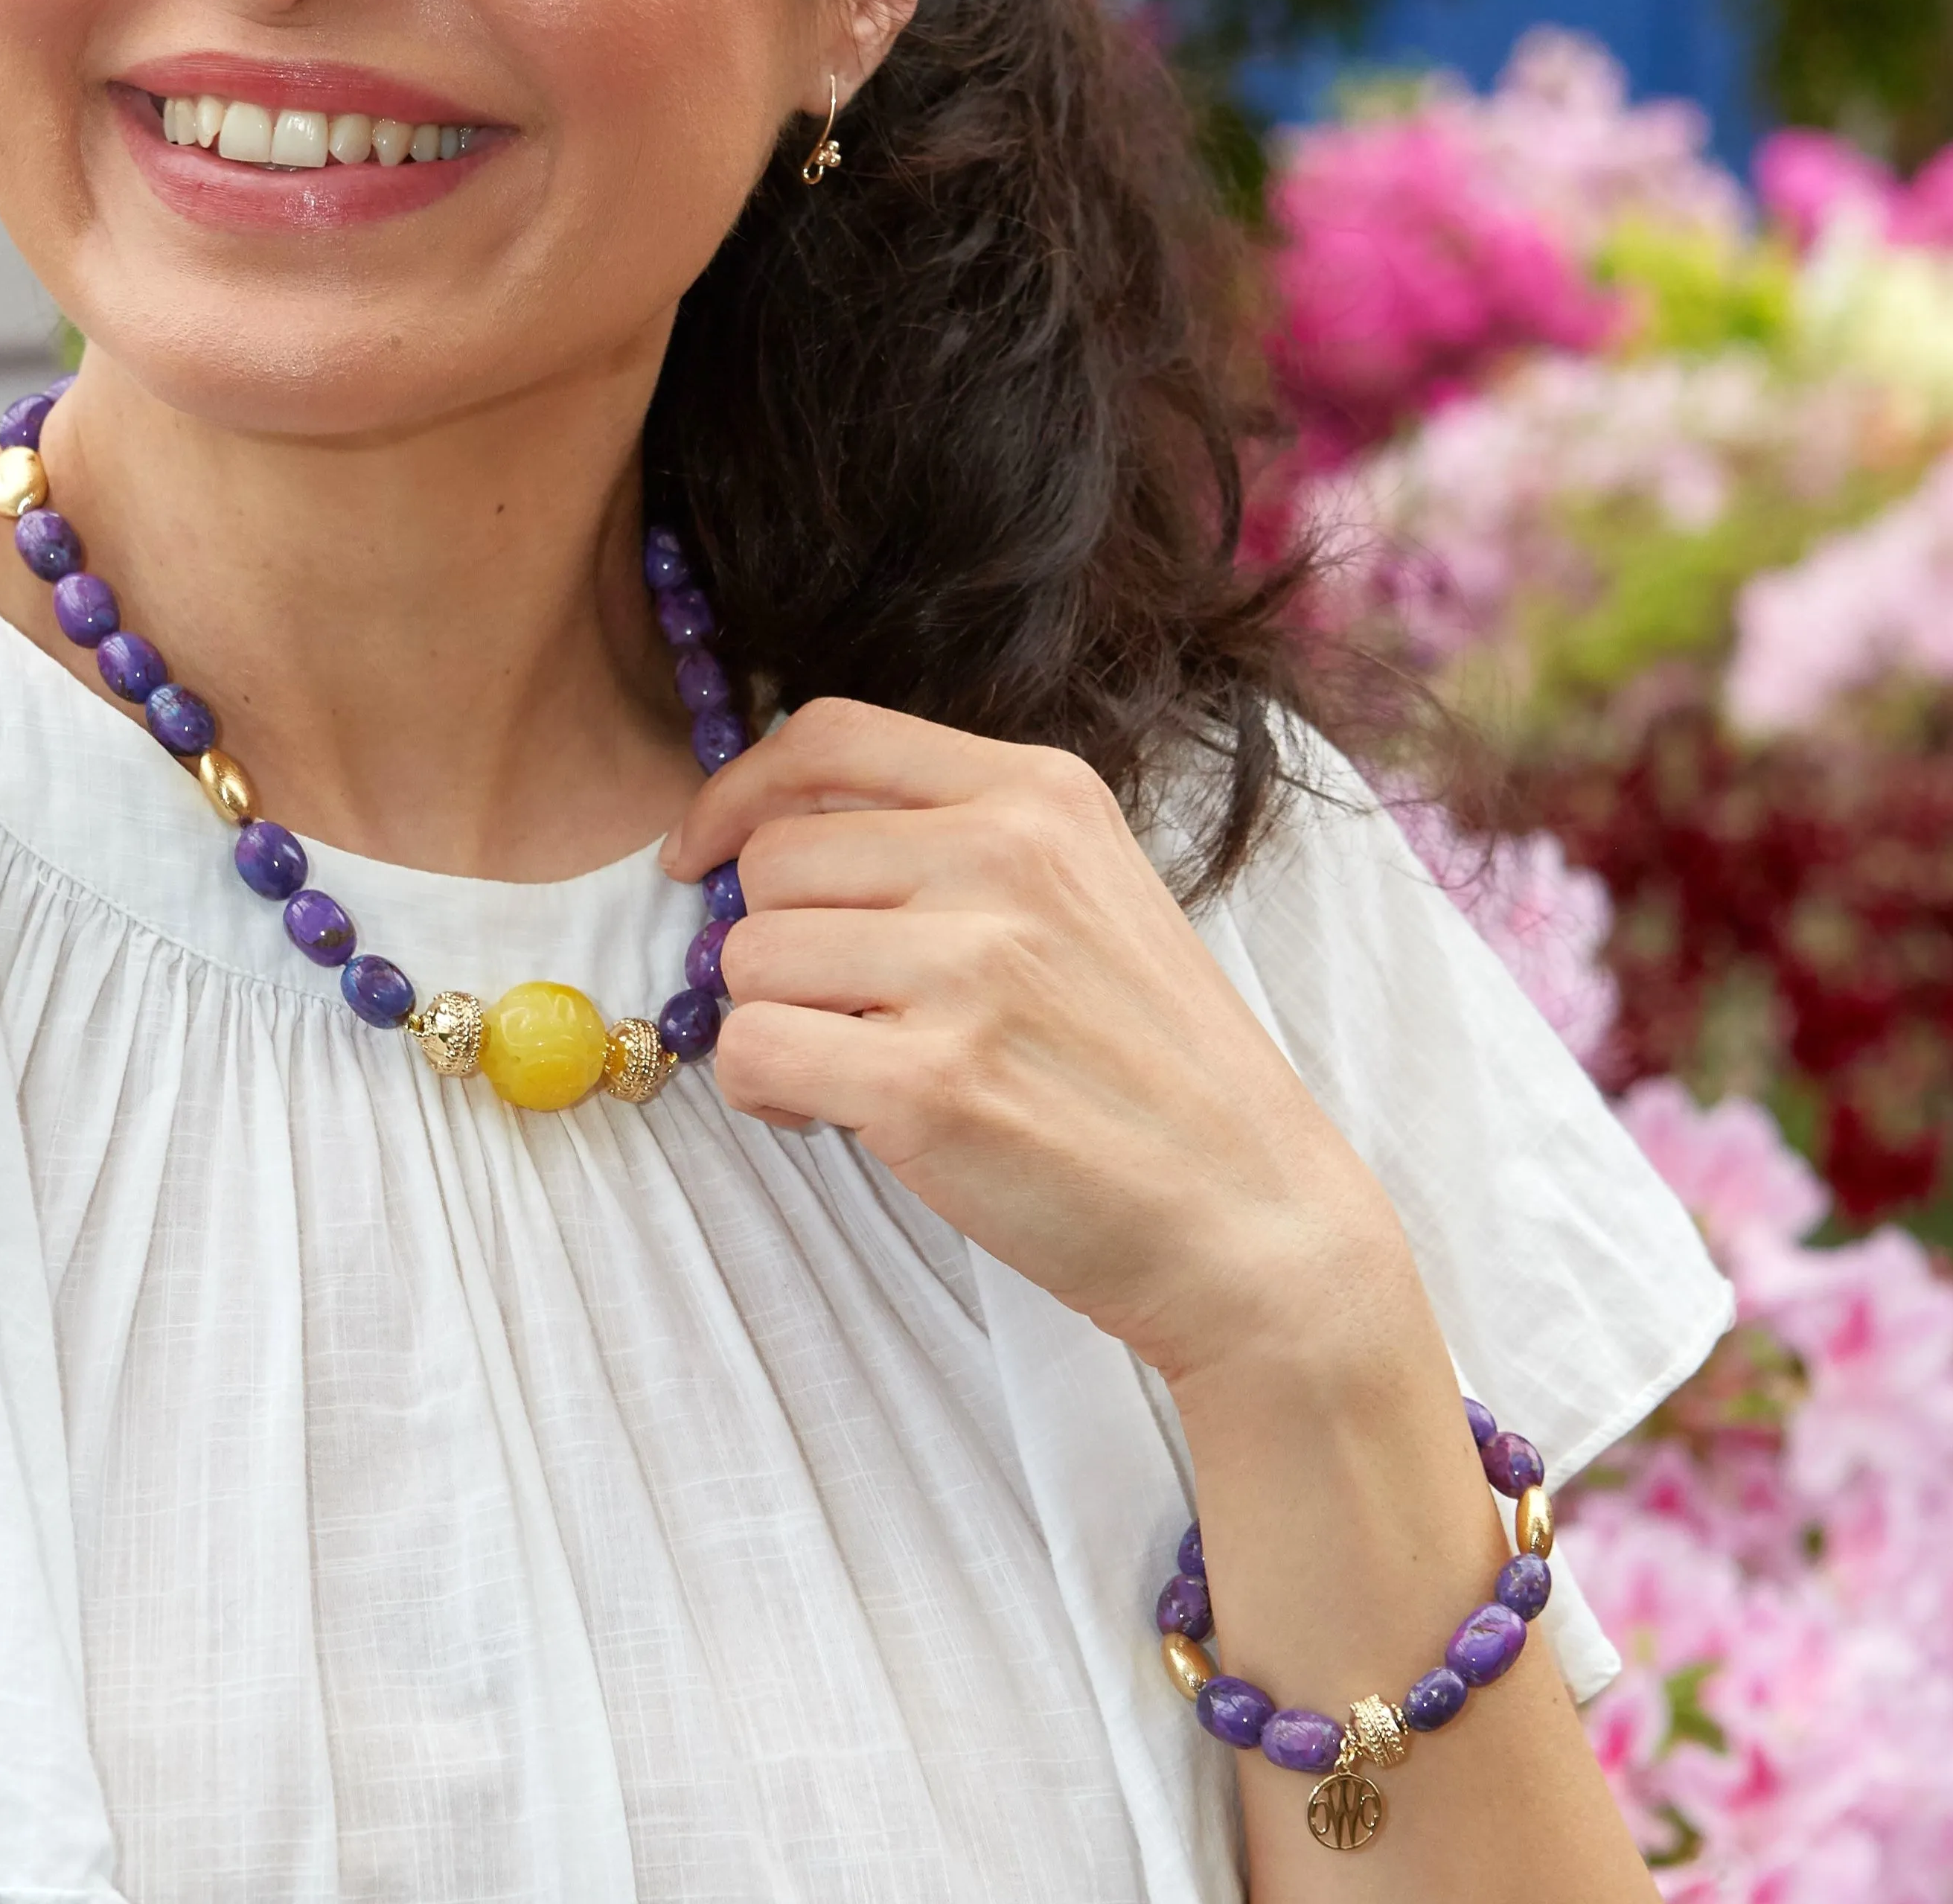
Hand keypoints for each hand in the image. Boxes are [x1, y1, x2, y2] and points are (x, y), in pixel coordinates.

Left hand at [662, 697, 1409, 1386]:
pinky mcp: (929, 1084)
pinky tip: (832, 1113)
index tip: (702, 853)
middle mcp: (1004, 858)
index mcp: (1038, 794)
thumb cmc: (1149, 1065)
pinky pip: (751, 1051)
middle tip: (839, 1012)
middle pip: (771, 860)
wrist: (1250, 1215)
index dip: (737, 793)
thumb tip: (767, 840)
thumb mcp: (1083, 890)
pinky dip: (766, 1092)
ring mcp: (968, 968)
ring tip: (855, 1067)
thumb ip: (949, 841)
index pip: (829, 736)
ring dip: (772, 1020)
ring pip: (747, 957)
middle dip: (776, 943)